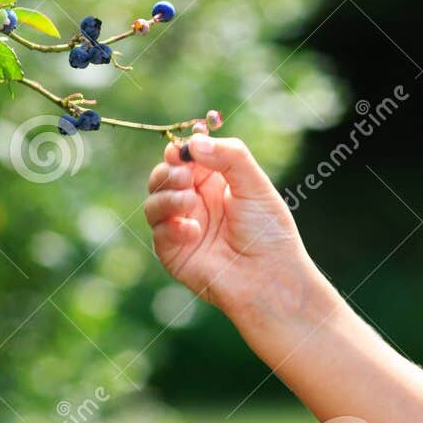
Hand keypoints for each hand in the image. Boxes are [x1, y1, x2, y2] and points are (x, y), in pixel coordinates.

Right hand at [143, 133, 318, 323]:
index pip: (187, 157)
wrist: (269, 279)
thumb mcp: (255, 184)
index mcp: (215, 182)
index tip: (181, 151)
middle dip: (168, 172)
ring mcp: (182, 226)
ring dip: (166, 197)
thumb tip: (193, 143)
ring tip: (189, 202)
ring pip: (154, 201)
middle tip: (185, 177)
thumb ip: (230, 157)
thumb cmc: (268, 232)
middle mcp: (196, 202)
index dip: (180, 151)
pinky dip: (171, 227)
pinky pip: (158, 232)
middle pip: (163, 176)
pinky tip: (193, 232)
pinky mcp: (174, 252)